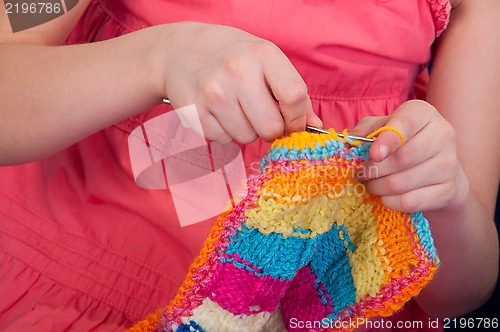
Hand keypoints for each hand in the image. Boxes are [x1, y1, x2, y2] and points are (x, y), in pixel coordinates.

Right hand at [158, 22, 321, 142]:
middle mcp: (236, 71)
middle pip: (270, 127)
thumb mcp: (265, 60)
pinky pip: (223, 140)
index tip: (292, 123)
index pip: (294, 97)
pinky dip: (225, 131)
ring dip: (246, 130)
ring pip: (246, 138)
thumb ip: (292, 91)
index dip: (297, 119)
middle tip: (261, 116)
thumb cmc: (232, 57)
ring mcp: (212, 93)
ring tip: (235, 108)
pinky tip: (218, 112)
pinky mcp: (194, 112)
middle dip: (271, 130)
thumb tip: (315, 125)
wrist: (180, 51)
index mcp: (262, 54)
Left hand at [351, 100, 468, 211]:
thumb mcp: (381, 128)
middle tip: (361, 174)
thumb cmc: (401, 143)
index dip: (387, 140)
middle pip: (401, 159)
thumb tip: (349, 141)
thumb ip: (364, 130)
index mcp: (423, 113)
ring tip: (371, 184)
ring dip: (377, 187)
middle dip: (373, 170)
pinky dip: (390, 202)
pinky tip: (386, 196)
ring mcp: (449, 164)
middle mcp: (442, 135)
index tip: (374, 154)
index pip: (405, 124)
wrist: (437, 168)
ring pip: (401, 183)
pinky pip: (409, 201)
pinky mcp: (448, 190)